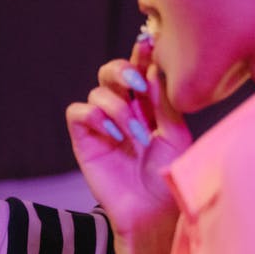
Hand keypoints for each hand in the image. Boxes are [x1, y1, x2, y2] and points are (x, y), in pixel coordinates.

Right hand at [65, 36, 189, 236]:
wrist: (152, 211)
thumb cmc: (167, 175)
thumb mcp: (175, 135)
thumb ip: (164, 102)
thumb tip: (156, 67)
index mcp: (147, 105)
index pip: (139, 69)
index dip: (141, 54)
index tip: (149, 42)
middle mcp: (122, 110)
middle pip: (110, 70)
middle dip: (123, 70)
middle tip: (138, 83)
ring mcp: (101, 124)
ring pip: (97, 91)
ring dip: (119, 109)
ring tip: (136, 135)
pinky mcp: (84, 140)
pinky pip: (78, 112)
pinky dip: (96, 117)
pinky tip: (115, 136)